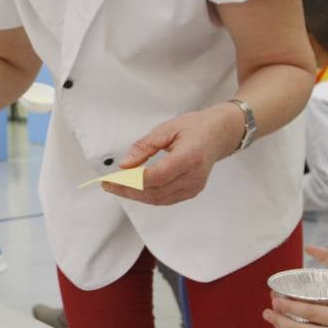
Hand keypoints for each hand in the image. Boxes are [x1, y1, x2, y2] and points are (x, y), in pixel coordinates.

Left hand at [104, 105, 243, 205]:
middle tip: (108, 184)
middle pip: (155, 191)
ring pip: (159, 199)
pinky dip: (147, 196)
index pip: (157, 176)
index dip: (133, 180)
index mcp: (189, 157)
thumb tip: (124, 165)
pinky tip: (134, 189)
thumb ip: (144, 147)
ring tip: (116, 187)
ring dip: (135, 195)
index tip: (113, 178)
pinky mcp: (192, 191)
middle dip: (128, 190)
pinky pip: (165, 199)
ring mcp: (194, 187)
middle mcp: (194, 176)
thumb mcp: (166, 129)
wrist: (219, 134)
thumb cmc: (195, 128)